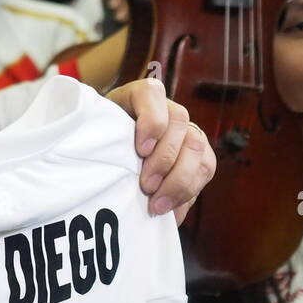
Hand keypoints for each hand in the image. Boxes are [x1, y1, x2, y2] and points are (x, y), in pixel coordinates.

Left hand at [104, 78, 215, 224]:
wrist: (118, 154)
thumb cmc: (104, 142)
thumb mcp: (97, 133)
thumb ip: (100, 136)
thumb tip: (109, 162)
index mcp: (141, 95)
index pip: (152, 93)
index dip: (151, 121)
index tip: (141, 150)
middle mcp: (169, 109)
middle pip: (180, 124)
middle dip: (164, 159)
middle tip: (146, 186)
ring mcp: (188, 130)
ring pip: (198, 148)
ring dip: (179, 180)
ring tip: (158, 205)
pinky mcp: (200, 154)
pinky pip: (205, 170)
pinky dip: (189, 192)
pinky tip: (172, 209)